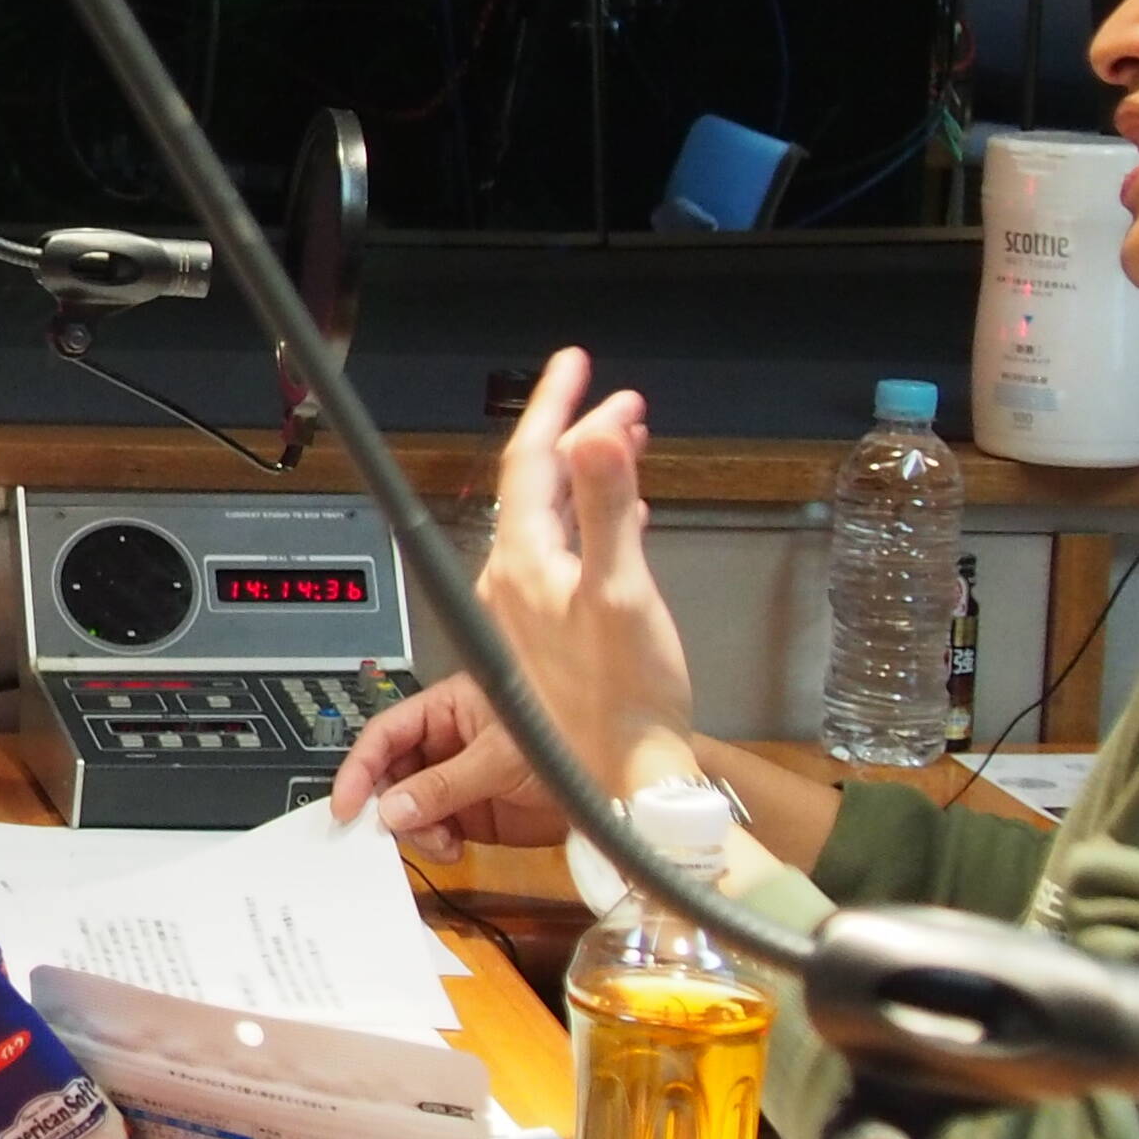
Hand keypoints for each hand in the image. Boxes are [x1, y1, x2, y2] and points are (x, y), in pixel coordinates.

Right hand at [328, 672, 569, 850]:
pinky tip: (452, 848)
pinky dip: (434, 844)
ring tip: (439, 841)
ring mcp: (459, 779)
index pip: (387, 732)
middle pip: (391, 772)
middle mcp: (448, 742)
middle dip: (388, 803)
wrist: (615, 789)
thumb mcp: (500, 759)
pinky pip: (434, 829)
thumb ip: (444, 785)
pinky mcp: (474, 813)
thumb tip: (394, 810)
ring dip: (414, 828)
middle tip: (388, 829)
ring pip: (409, 806)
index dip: (361, 765)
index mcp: (449, 708)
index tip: (345, 803)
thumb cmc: (569, 743)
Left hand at [334, 345, 699, 833]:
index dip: (553, 405)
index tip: (574, 362)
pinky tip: (622, 516)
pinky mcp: (553, 632)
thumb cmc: (625, 700)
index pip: (528, 462)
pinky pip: (568, 551)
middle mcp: (513, 583)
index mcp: (523, 566)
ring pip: (553, 517)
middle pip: (537, 485)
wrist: (625, 777)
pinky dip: (594, 518)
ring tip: (623, 437)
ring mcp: (530, 609)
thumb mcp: (622, 592)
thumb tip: (595, 433)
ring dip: (587, 473)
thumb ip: (605, 506)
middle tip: (615, 396)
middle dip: (575, 432)